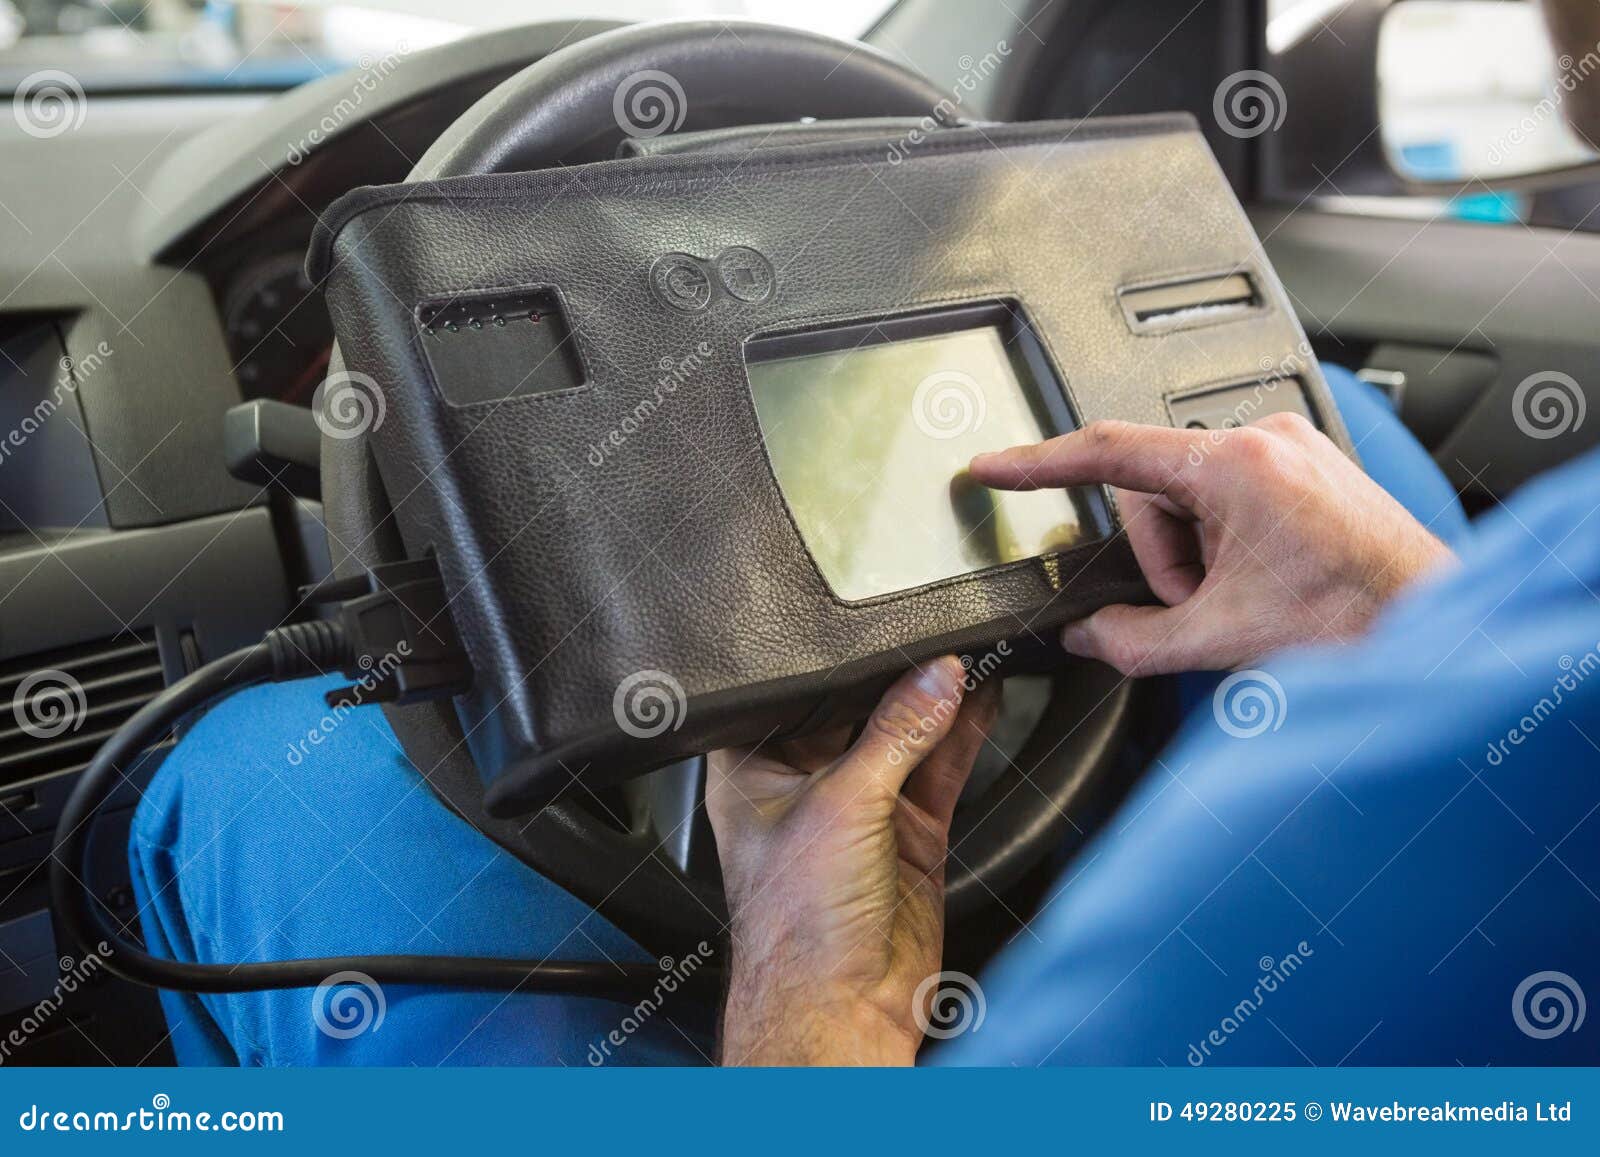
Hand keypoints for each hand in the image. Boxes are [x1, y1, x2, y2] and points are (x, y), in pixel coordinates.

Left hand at [707, 657, 1000, 1065]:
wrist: (841, 1011)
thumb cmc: (795, 929)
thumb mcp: (843, 806)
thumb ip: (896, 736)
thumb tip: (935, 678)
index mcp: (754, 769)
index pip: (792, 693)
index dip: (828, 660)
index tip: (871, 621)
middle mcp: (805, 784)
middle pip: (854, 709)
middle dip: (893, 673)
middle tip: (931, 633)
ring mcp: (861, 808)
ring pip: (904, 734)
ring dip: (935, 697)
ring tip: (966, 649)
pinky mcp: (909, 832)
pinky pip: (939, 768)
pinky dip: (963, 733)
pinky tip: (982, 694)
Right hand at [970, 413, 1453, 674]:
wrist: (1436, 626)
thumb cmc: (1358, 620)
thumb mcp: (1218, 639)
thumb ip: (1129, 640)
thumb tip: (1087, 634)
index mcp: (1234, 466)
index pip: (1106, 453)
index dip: (1036, 463)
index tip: (992, 466)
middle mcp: (1262, 438)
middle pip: (1151, 492)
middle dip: (1162, 559)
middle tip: (1199, 606)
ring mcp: (1287, 447)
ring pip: (1188, 498)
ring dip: (1195, 557)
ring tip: (1242, 598)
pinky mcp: (1304, 463)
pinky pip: (1228, 495)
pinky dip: (1224, 543)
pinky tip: (1261, 580)